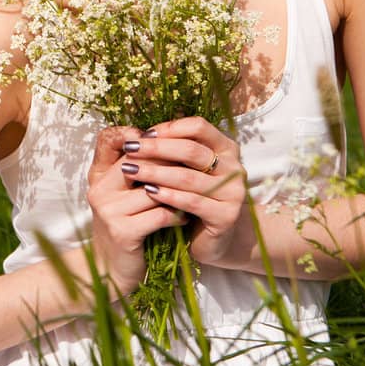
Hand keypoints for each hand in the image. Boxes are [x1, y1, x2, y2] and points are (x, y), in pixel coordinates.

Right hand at [85, 126, 188, 299]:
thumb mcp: (122, 195)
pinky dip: (177, 215)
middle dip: (170, 161)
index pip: (110, 138)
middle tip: (195, 163)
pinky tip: (185, 218)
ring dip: (178, 191)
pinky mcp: (122, 232)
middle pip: (140, 160)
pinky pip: (159, 215)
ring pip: (154, 189)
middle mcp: (99, 189)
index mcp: (97, 175)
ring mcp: (109, 210)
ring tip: (196, 193)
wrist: (109, 270)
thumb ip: (135, 169)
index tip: (167, 138)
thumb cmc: (124, 227)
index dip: (138, 134)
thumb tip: (167, 140)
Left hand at [122, 116, 252, 267]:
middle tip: (130, 149)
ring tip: (131, 170)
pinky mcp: (226, 215)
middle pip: (191, 150)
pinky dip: (168, 195)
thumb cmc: (195, 197)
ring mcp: (233, 192)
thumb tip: (142, 133)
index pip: (199, 126)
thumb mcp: (188, 170)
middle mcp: (234, 167)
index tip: (144, 134)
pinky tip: (149, 191)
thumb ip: (175, 150)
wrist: (214, 239)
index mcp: (226, 148)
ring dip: (155, 172)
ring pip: (188, 177)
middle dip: (156, 148)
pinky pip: (192, 202)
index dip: (170, 128)